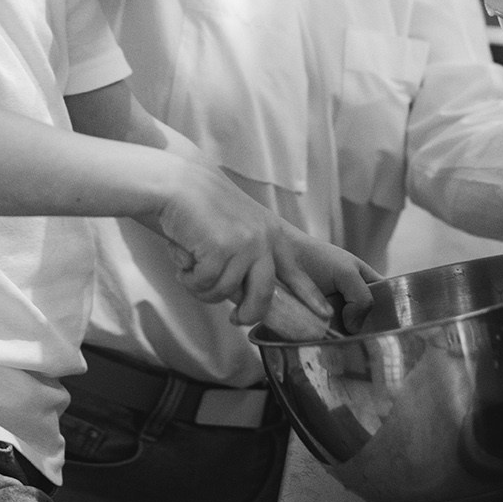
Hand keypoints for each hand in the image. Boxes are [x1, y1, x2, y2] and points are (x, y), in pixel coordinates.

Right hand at [147, 165, 375, 326]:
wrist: (178, 182)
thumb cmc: (201, 205)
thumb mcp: (239, 224)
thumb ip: (251, 254)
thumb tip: (246, 296)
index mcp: (271, 232)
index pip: (295, 270)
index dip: (309, 295)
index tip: (324, 314)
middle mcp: (263, 239)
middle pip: (263, 297)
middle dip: (248, 314)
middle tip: (236, 319)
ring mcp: (244, 244)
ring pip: (225, 293)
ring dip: (203, 288)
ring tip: (191, 268)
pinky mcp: (221, 250)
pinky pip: (204, 285)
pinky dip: (189, 279)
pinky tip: (184, 260)